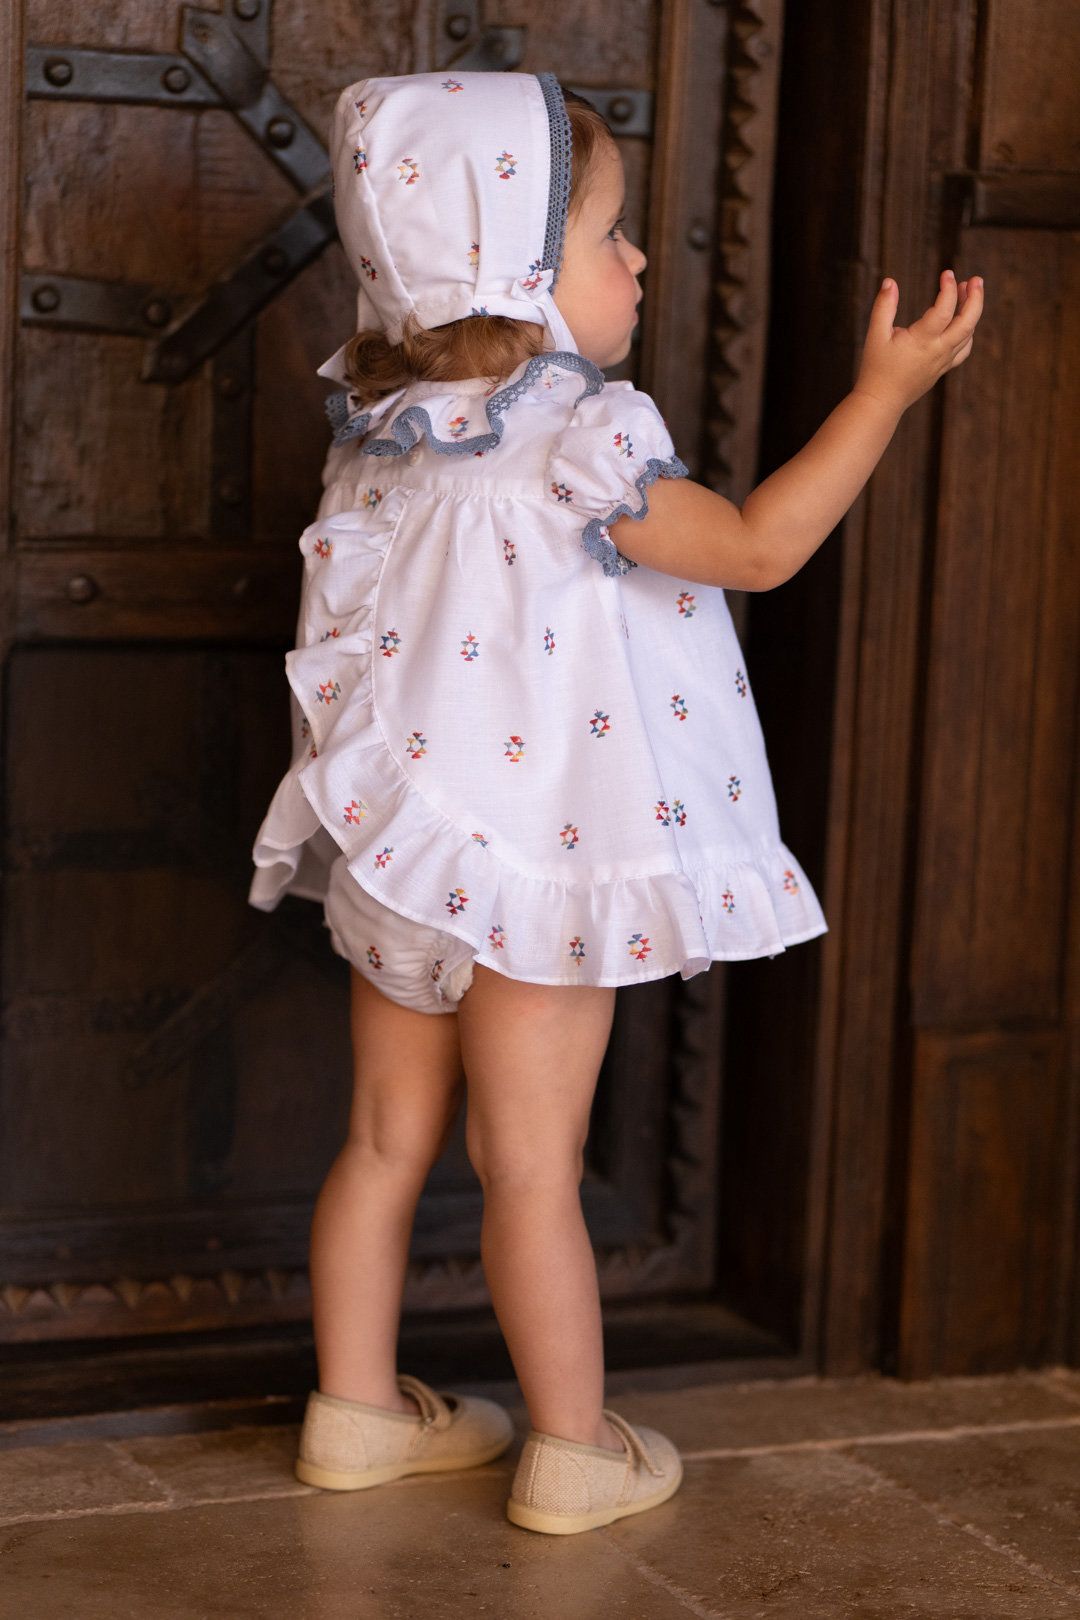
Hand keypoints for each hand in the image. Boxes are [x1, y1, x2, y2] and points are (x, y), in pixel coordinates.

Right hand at [853, 270, 984, 414]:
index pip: (945, 310)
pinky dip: (969, 332)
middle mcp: (938, 351)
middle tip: (976, 279)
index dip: (949, 289)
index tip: (947, 273)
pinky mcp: (942, 368)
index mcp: (922, 341)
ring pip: (969, 334)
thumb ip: (884, 307)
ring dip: (972, 311)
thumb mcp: (875, 335)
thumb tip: (890, 282)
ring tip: (968, 291)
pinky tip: (963, 320)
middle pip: (968, 322)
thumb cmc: (876, 368)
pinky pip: (964, 349)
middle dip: (976, 298)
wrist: (881, 401)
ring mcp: (943, 361)